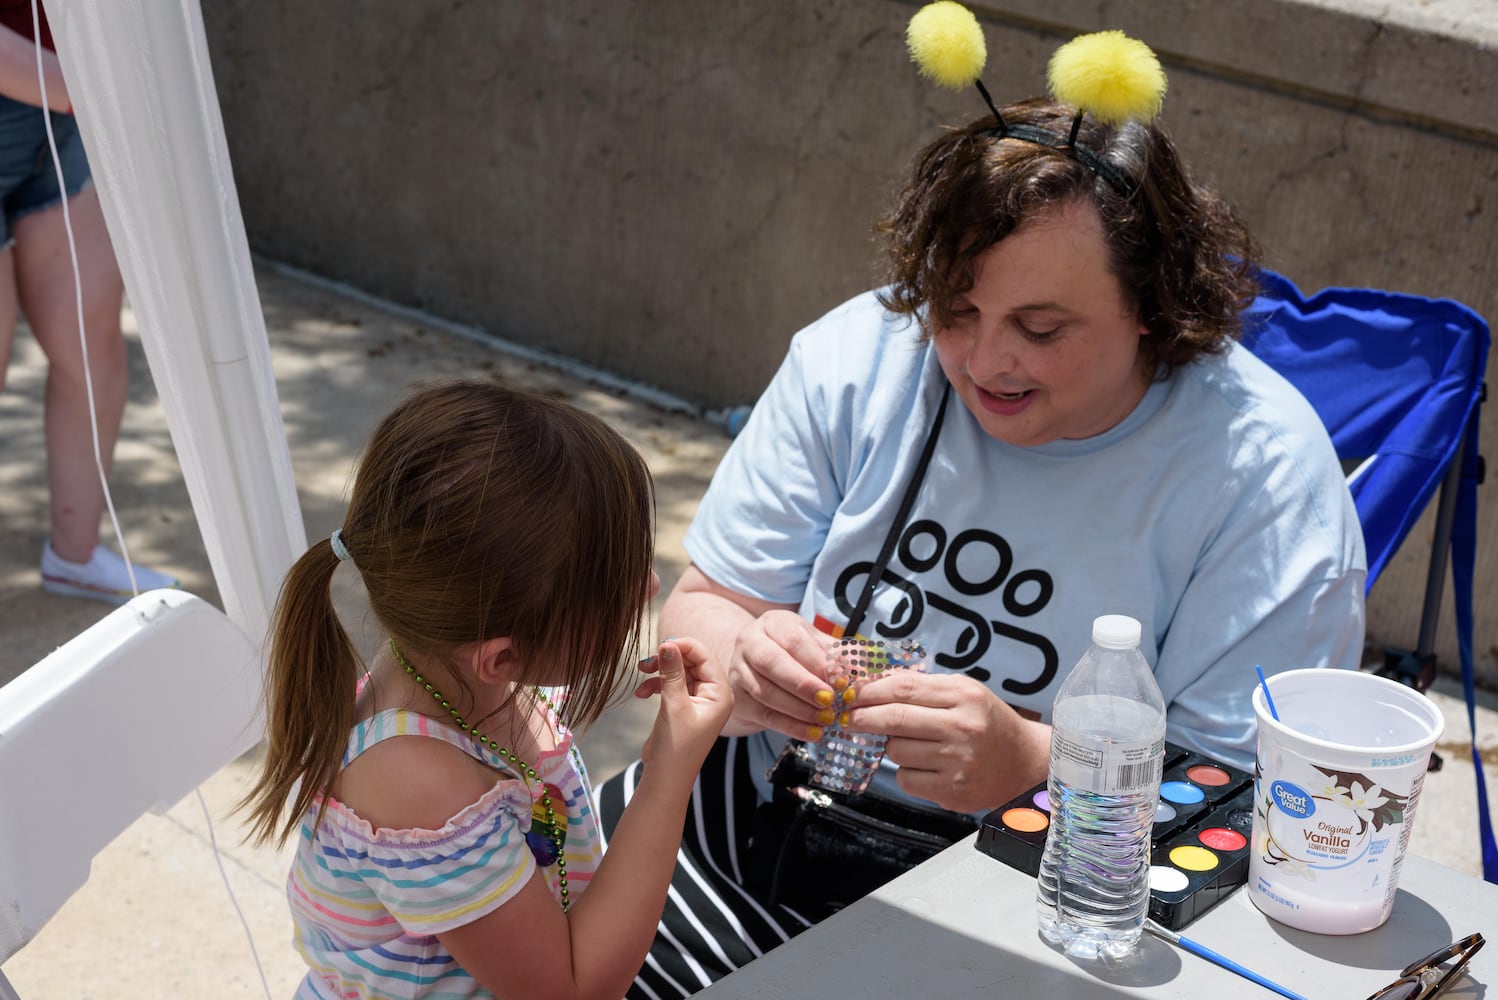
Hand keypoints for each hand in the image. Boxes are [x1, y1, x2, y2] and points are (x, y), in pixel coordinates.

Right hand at [634, 637, 733, 779]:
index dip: (683, 646)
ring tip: (641, 673)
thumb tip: (667, 643)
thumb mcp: (674, 705)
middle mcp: (713, 694)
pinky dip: (656, 684)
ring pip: (679, 671)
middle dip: (669, 658)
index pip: (704, 656)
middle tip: (646, 661)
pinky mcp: (684, 705)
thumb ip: (671, 672)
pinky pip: (672, 684)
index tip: (660, 645)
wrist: (666, 777)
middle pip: (692, 661)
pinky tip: (641, 692)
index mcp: (721, 693)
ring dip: (660, 671)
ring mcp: (698, 700)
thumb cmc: (676, 747)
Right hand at [721, 609, 837, 738]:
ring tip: (825, 718)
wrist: (756, 667)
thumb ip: (836, 654)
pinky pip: (764, 715)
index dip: (817, 661)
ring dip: (799, 709)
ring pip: (766, 692)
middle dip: (804, 685)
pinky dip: (790, 726)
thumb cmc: (793, 653)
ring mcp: (738, 671)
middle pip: (772, 663)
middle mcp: (749, 643)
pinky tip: (812, 732)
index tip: (839, 680)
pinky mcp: (738, 699)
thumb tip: (860, 668)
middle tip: (829, 700)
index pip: (793, 640)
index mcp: (772, 623)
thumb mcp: (814, 643)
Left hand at [845, 671, 1050, 812]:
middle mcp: (961, 728)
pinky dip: (906, 772)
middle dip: (863, 717)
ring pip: (897, 751)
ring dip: (892, 746)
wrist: (1024, 762)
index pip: (904, 688)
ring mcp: (957, 762)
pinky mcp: (953, 791)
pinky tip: (923, 766)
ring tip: (908, 743)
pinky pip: (908, 780)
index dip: (870, 691)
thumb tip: (872, 684)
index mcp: (963, 696)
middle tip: (848, 718)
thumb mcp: (964, 692)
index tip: (850, 693)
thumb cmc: (987, 722)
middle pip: (895, 719)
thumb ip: (923, 687)